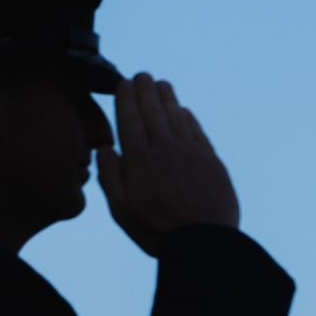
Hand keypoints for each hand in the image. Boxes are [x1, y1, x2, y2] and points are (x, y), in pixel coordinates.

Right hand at [95, 72, 239, 256]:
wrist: (204, 241)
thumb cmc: (156, 230)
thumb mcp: (121, 211)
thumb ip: (110, 177)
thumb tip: (105, 149)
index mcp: (139, 161)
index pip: (130, 121)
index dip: (126, 99)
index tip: (123, 83)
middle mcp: (165, 149)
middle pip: (153, 112)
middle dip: (145, 91)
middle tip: (141, 74)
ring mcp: (191, 152)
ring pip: (177, 117)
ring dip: (168, 98)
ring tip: (161, 83)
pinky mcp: (211, 160)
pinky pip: (197, 131)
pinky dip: (189, 118)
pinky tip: (184, 111)